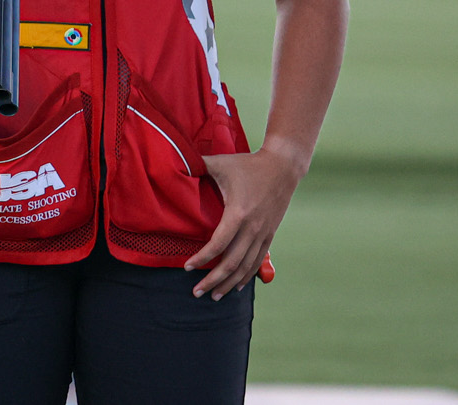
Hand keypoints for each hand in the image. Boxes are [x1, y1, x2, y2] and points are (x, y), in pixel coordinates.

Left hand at [186, 146, 303, 297]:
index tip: (187, 267)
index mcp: (239, 212)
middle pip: (232, 262)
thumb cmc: (248, 164)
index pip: (219, 244)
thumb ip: (197, 164)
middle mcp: (253, 227)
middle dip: (213, 280)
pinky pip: (257, 261)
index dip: (202, 258)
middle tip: (197, 292)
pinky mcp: (270, 234)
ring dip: (230, 284)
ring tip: (214, 296)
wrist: (283, 167)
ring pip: (246, 266)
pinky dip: (247, 276)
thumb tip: (175, 161)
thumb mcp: (221, 163)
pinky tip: (237, 286)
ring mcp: (264, 233)